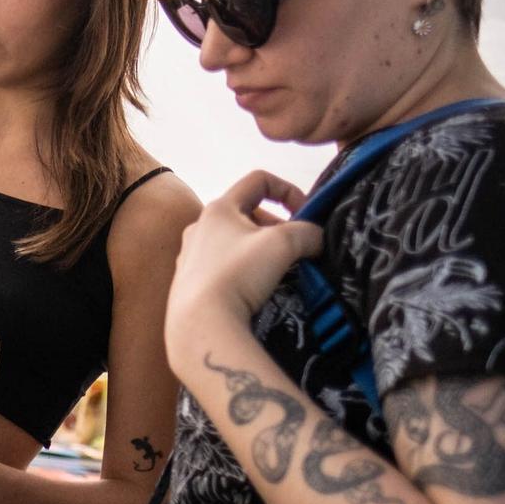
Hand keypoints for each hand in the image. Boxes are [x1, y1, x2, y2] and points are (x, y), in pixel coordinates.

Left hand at [165, 170, 323, 366]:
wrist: (201, 323)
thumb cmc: (239, 273)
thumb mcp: (283, 244)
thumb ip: (307, 232)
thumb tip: (314, 238)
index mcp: (219, 208)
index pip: (258, 180)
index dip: (288, 189)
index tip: (306, 215)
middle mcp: (200, 227)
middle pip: (247, 214)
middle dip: (277, 226)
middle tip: (296, 249)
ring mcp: (191, 256)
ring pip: (236, 242)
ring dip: (262, 251)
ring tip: (280, 271)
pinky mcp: (190, 283)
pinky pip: (224, 267)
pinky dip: (245, 271)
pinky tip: (256, 291)